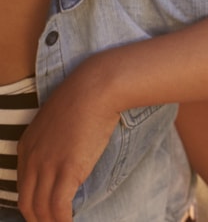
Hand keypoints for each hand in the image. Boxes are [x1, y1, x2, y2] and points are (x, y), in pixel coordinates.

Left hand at [18, 59, 121, 221]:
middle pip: (26, 203)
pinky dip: (62, 220)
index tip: (44, 214)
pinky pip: (58, 205)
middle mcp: (31, 159)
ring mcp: (47, 165)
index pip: (22, 187)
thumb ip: (57, 140)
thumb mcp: (60, 120)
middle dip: (37, 220)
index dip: (32, 206)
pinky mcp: (67, 169)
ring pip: (40, 208)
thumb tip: (69, 153)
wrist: (96, 88)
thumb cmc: (86, 97)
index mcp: (27, 147)